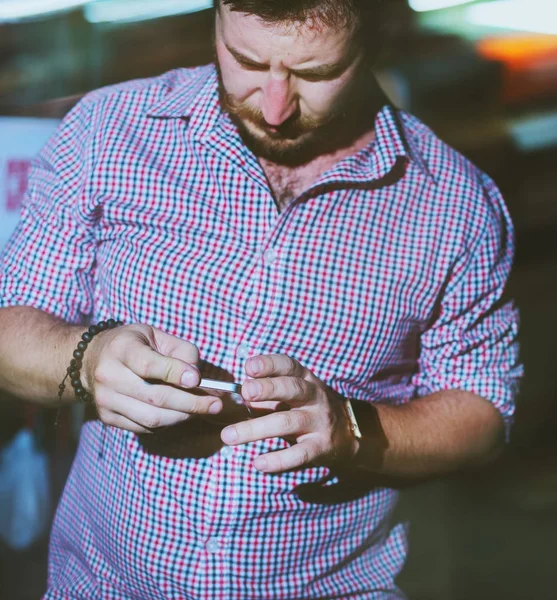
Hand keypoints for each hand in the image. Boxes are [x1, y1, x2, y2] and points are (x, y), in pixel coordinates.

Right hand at [82, 324, 221, 432]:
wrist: (92, 359)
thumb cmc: (134, 344)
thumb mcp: (157, 335)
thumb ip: (181, 351)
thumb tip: (197, 378)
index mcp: (121, 348)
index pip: (148, 365)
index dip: (175, 373)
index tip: (198, 380)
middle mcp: (109, 375)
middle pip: (155, 397)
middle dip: (191, 403)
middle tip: (216, 404)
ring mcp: (106, 400)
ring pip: (151, 418)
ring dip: (183, 417)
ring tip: (202, 410)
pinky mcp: (107, 418)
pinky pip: (144, 428)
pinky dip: (168, 423)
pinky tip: (180, 414)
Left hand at [220, 354, 357, 472]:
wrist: (346, 434)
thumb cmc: (307, 408)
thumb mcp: (292, 394)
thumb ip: (267, 392)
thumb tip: (237, 393)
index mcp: (304, 379)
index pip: (288, 365)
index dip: (269, 364)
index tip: (249, 367)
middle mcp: (314, 396)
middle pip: (292, 389)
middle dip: (268, 389)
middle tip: (245, 392)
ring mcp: (319, 422)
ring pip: (288, 422)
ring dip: (256, 429)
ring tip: (229, 436)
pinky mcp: (321, 447)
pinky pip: (299, 454)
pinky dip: (278, 459)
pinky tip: (258, 462)